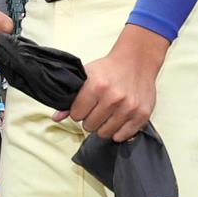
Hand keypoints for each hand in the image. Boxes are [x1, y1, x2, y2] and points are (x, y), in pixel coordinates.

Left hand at [55, 25, 167, 141]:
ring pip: (105, 133)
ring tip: (105, 115)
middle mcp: (113, 98)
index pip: (76, 115)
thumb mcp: (86, 76)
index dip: (77, 112)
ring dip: (102, 126)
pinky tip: (116, 121)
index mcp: (96, 86)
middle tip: (95, 110)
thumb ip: (71, 98)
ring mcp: (129, 107)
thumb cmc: (109, 69)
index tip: (82, 107)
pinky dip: (118, 131)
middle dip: (89, 120)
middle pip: (90, 126)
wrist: (136, 61)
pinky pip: (123, 136)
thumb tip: (56, 118)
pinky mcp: (141, 115)